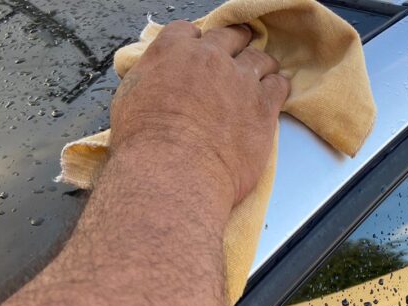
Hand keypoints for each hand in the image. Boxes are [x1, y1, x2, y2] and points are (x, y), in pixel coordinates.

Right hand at [109, 21, 289, 206]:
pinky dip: (276, 88)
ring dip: (259, 65)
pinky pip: (278, 86)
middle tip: (236, 53)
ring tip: (260, 74)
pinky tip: (273, 96)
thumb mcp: (129, 101)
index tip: (197, 52)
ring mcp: (240, 80)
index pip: (186, 32)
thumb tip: (155, 85)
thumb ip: (149, 83)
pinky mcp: (263, 106)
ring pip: (259, 58)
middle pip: (229, 37)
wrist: (173, 172)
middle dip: (233, 43)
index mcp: (172, 52)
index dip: (194, 42)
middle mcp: (209, 58)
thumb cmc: (145, 145)